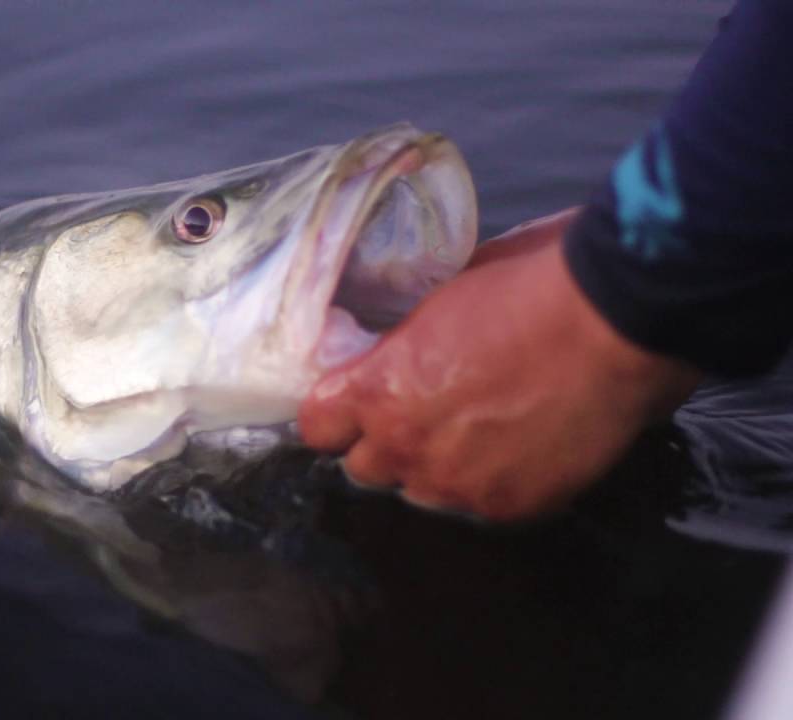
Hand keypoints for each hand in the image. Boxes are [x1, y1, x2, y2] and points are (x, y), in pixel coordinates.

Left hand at [298, 209, 700, 520]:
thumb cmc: (533, 284)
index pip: (317, 428)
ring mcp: (459, 486)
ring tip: (479, 432)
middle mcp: (407, 449)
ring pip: (421, 492)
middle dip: (385, 442)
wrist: (620, 319)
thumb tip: (401, 353)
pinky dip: (493, 480)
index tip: (352, 402)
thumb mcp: (444, 299)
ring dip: (436, 467)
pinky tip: (523, 447)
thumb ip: (406, 346)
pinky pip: (480, 504)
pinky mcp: (512, 507)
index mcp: (378, 391)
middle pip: (364, 468)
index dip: (334, 414)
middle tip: (422, 413)